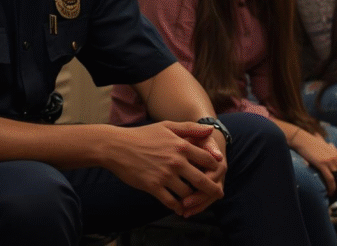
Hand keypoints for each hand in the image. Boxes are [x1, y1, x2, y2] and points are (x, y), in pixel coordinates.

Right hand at [106, 121, 224, 216]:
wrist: (117, 147)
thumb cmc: (142, 135)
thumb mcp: (167, 127)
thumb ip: (190, 129)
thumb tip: (211, 131)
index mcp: (181, 146)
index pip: (208, 159)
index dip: (215, 168)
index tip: (217, 173)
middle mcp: (175, 161)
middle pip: (202, 180)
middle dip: (213, 189)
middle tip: (219, 193)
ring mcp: (164, 175)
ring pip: (187, 193)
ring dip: (193, 199)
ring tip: (196, 200)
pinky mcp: (153, 186)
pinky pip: (171, 202)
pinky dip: (178, 207)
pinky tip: (180, 209)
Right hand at [290, 128, 336, 197]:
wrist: (303, 140)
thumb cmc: (312, 144)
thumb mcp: (326, 147)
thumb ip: (333, 152)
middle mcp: (336, 158)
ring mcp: (330, 161)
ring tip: (334, 194)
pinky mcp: (322, 164)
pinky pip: (330, 179)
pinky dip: (331, 187)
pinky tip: (330, 192)